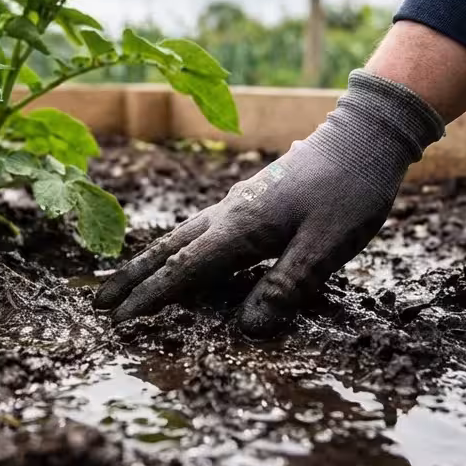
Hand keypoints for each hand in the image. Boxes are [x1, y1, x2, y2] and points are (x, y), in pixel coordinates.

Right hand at [93, 71, 445, 336]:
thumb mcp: (327, 246)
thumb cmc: (352, 190)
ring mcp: (240, 202)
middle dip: (134, 277)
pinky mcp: (254, 198)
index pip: (185, 270)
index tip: (119, 320)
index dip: (152, 297)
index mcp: (242, 229)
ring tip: (128, 280)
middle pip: (170, 250)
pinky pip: (203, 227)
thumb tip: (246, 331)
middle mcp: (230, 213)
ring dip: (152, 260)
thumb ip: (286, 287)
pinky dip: (180, 246)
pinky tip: (185, 252)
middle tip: (99, 301)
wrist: (366, 135)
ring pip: (183, 235)